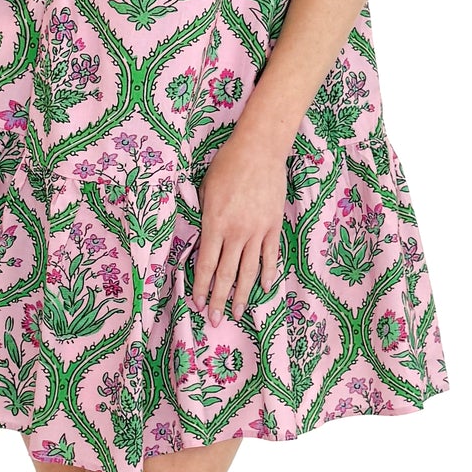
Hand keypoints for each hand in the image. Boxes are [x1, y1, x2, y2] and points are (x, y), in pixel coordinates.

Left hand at [190, 123, 287, 325]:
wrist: (259, 151)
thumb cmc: (227, 166)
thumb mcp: (205, 191)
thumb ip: (204, 218)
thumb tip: (202, 238)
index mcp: (215, 224)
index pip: (206, 265)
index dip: (201, 287)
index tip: (197, 304)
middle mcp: (237, 233)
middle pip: (227, 274)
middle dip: (219, 300)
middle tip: (215, 320)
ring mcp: (258, 231)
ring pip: (249, 270)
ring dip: (242, 294)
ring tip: (237, 313)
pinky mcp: (274, 226)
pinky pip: (270, 255)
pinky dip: (267, 273)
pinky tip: (264, 287)